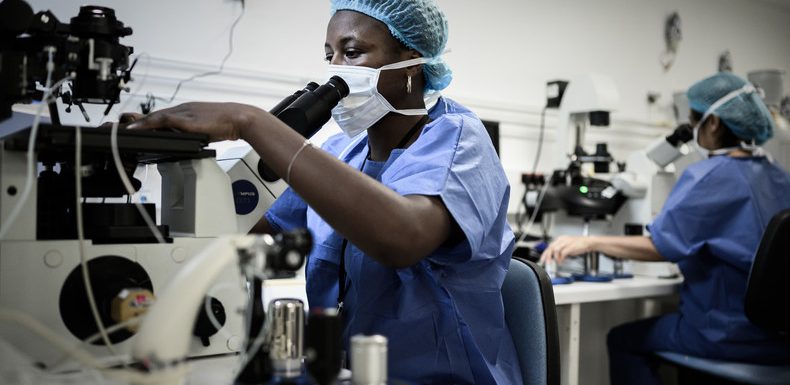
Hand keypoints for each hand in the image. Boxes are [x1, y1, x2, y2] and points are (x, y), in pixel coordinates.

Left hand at [126, 102, 264, 141]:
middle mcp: (181, 110)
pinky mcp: (184, 119)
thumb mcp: (206, 129)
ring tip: (119, 129)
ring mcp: (181, 113)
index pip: (160, 117)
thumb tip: (189, 141)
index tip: (132, 126)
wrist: (238, 118)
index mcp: (186, 112)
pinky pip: (159, 120)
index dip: (145, 122)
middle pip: (152, 116)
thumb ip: (195, 133)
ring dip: (135, 123)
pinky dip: (145, 124)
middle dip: (134, 121)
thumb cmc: (226, 123)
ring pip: (153, 117)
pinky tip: (134, 129)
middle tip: (116, 127)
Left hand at [539, 235, 595, 264]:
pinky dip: (561, 258)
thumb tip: (553, 257)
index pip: (549, 246)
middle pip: (551, 248)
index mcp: (560, 239)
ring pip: (555, 250)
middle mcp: (562, 240)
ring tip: (556, 262)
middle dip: (547, 256)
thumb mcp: (567, 246)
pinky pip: (563, 253)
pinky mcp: (571, 247)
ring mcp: (566, 243)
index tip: (543, 260)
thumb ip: (560, 250)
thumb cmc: (578, 244)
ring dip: (555, 257)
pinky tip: (561, 261)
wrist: (588, 242)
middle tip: (547, 263)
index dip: (545, 254)